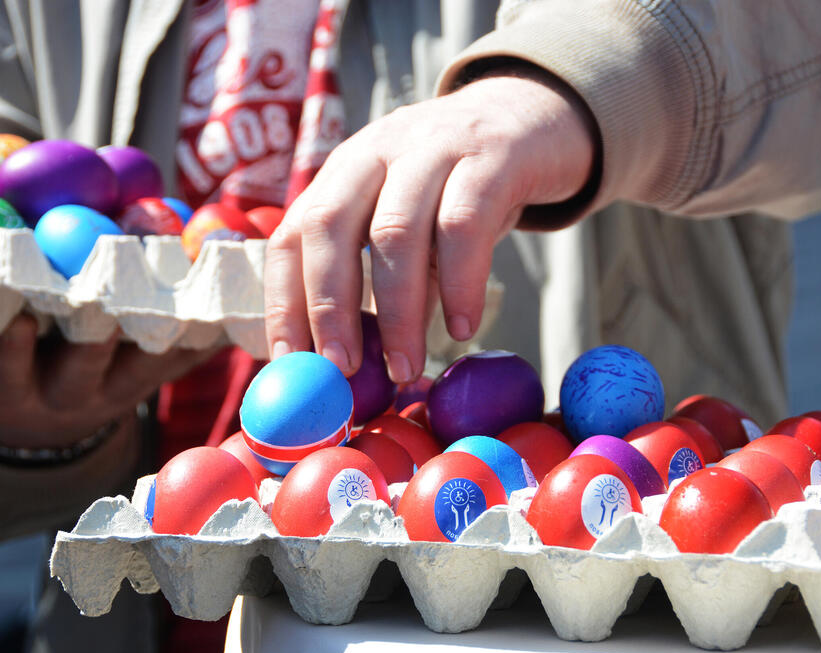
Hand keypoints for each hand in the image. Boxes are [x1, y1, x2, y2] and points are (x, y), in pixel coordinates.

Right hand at [0, 314, 219, 448]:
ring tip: (187, 296)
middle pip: (85, 365)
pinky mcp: (152, 379)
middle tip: (109, 298)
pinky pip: (184, 359)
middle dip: (97, 333)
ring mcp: (116, 389)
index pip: (7, 368)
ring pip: (144, 361)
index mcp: (5, 387)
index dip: (13, 349)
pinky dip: (208, 334)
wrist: (27, 418)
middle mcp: (65, 394)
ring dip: (165, 328)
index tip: (17, 323)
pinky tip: (237, 309)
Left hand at [264, 68, 596, 382]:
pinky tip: (463, 327)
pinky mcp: (490, 158)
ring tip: (405, 367)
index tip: (289, 361)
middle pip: (332, 227)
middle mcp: (377, 151)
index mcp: (345, 170)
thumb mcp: (412, 222)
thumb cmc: (462, 187)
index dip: (284, 300)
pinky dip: (460, 284)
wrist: (535, 116)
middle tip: (341, 368)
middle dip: (329, 306)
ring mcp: (432, 148)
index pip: (294, 233)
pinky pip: (464, 226)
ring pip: (395, 231)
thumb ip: (386, 278)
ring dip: (396, 310)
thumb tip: (360, 362)